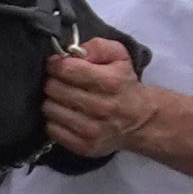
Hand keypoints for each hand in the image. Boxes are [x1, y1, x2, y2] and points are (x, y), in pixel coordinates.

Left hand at [45, 38, 158, 162]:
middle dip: (55, 82)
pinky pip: (51, 129)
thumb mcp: (119, 57)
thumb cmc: (125, 85)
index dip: (57, 64)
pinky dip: (55, 121)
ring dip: (53, 101)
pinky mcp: (84, 146)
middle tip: (64, 83)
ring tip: (66, 100)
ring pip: (49, 108)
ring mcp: (92, 130)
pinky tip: (67, 115)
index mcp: (110, 82)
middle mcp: (101, 107)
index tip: (59, 65)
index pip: (65, 69)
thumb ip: (97, 47)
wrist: (143, 121)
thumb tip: (72, 51)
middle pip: (53, 88)